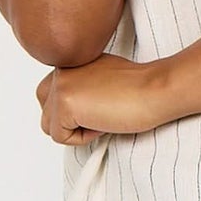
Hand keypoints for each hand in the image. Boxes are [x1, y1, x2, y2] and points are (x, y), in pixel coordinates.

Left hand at [36, 54, 170, 142]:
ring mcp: (60, 86)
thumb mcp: (102, 80)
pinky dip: (83, 138)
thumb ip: (81, 87)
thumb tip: (73, 110)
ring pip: (50, 127)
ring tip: (102, 115)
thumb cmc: (140, 87)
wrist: (155, 89)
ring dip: (76, 130)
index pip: (51, 97)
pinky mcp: (64, 104)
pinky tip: (103, 121)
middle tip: (101, 112)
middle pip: (46, 112)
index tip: (103, 104)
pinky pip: (61, 137)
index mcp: (69, 62)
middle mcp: (60, 70)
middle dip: (69, 122)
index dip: (76, 111)